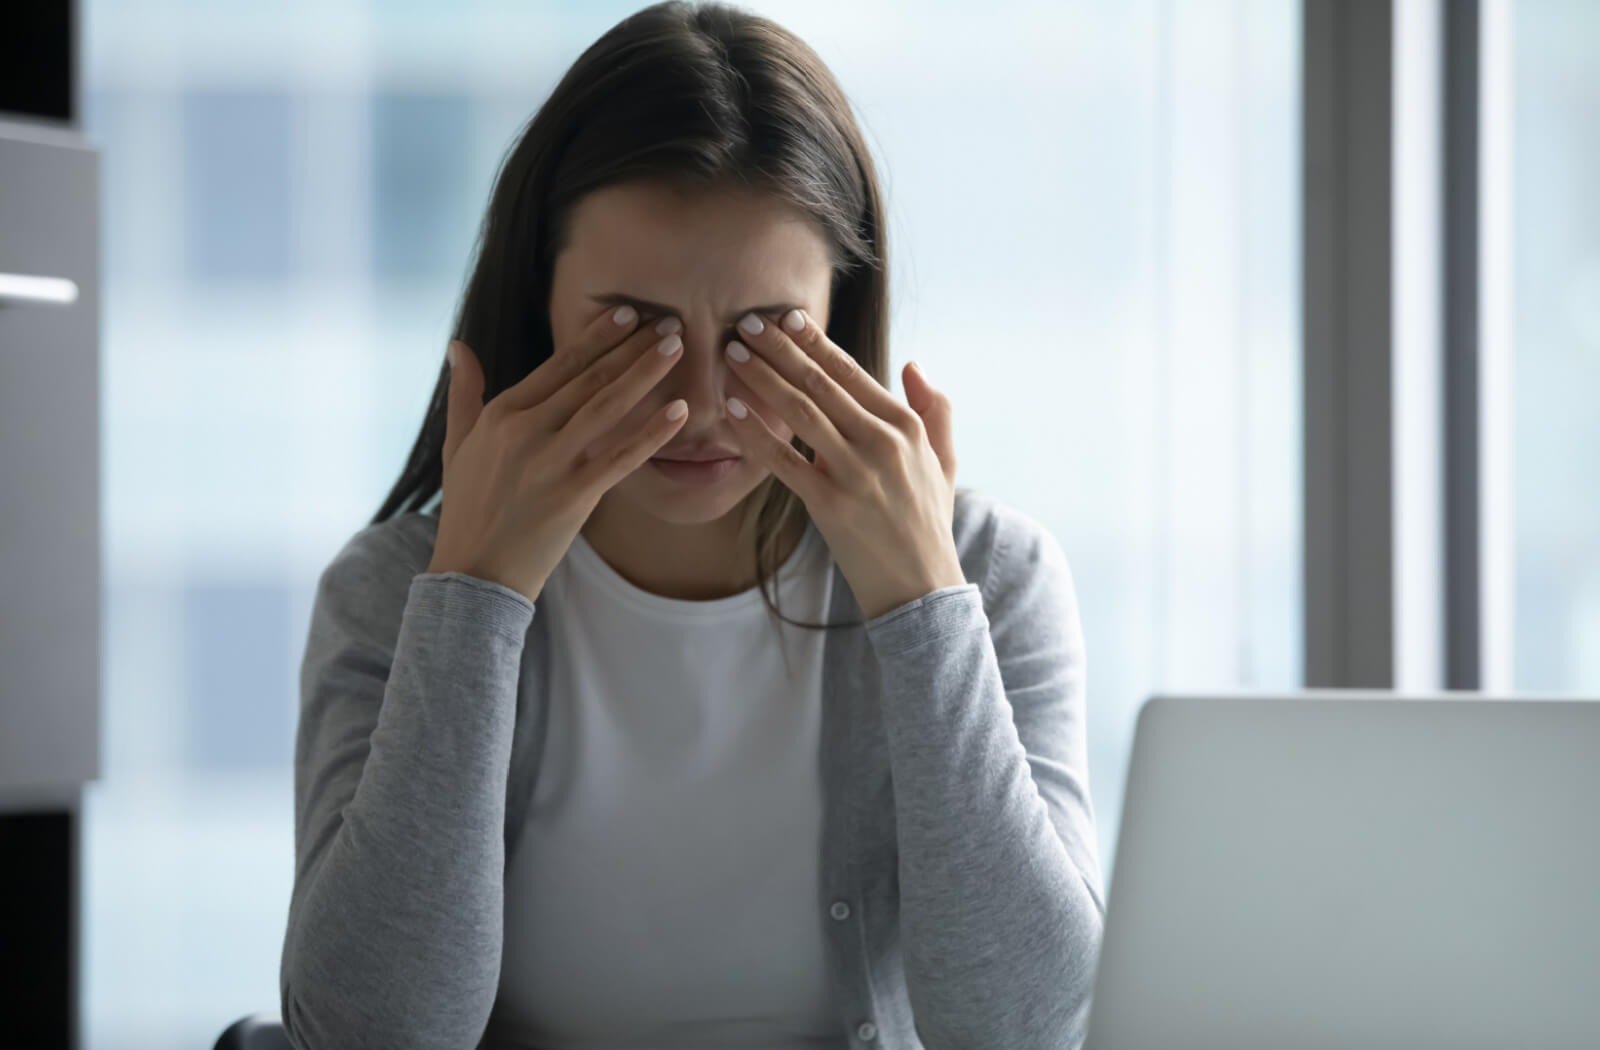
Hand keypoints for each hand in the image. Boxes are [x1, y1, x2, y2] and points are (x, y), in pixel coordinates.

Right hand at [427, 307, 689, 603]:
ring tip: (679, 348)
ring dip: (646, 374)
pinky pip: (621, 457)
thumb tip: (458, 345)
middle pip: (590, 379)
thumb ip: (464, 393)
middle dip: (632, 348)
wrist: (475, 573)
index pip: (560, 365)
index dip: (597, 337)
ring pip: (608, 407)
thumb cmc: (469, 509)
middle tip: (669, 322)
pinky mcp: (574, 495)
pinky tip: (680, 412)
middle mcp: (526, 431)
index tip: (629, 314)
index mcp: (502, 414)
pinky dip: (652, 433)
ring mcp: (551, 462)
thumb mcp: (457, 446)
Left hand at [721, 308, 966, 620]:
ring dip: (763, 380)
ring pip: (800, 414)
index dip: (814, 342)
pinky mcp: (830, 506)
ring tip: (732, 355)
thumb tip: (912, 365)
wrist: (921, 586)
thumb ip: (935, 409)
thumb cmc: (927, 522)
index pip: (850, 371)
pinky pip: (784, 462)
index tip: (784, 317)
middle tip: (745, 323)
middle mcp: (881, 442)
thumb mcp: (945, 461)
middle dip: (779, 349)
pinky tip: (732, 411)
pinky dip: (756, 434)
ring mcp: (855, 474)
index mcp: (905, 425)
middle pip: (820, 383)